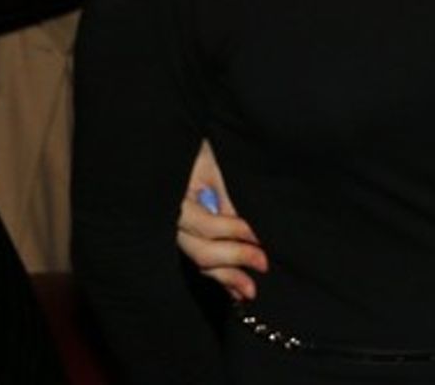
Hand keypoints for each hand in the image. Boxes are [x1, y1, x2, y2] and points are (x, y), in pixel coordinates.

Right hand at [176, 139, 266, 302]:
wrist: (173, 143)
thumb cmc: (196, 149)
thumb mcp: (214, 165)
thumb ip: (228, 196)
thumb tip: (249, 227)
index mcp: (176, 200)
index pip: (207, 226)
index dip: (235, 232)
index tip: (260, 237)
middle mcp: (170, 222)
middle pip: (201, 251)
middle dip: (235, 259)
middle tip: (264, 263)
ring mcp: (173, 233)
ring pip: (198, 262)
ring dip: (226, 277)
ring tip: (249, 291)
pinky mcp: (182, 237)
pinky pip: (197, 259)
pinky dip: (217, 274)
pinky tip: (233, 289)